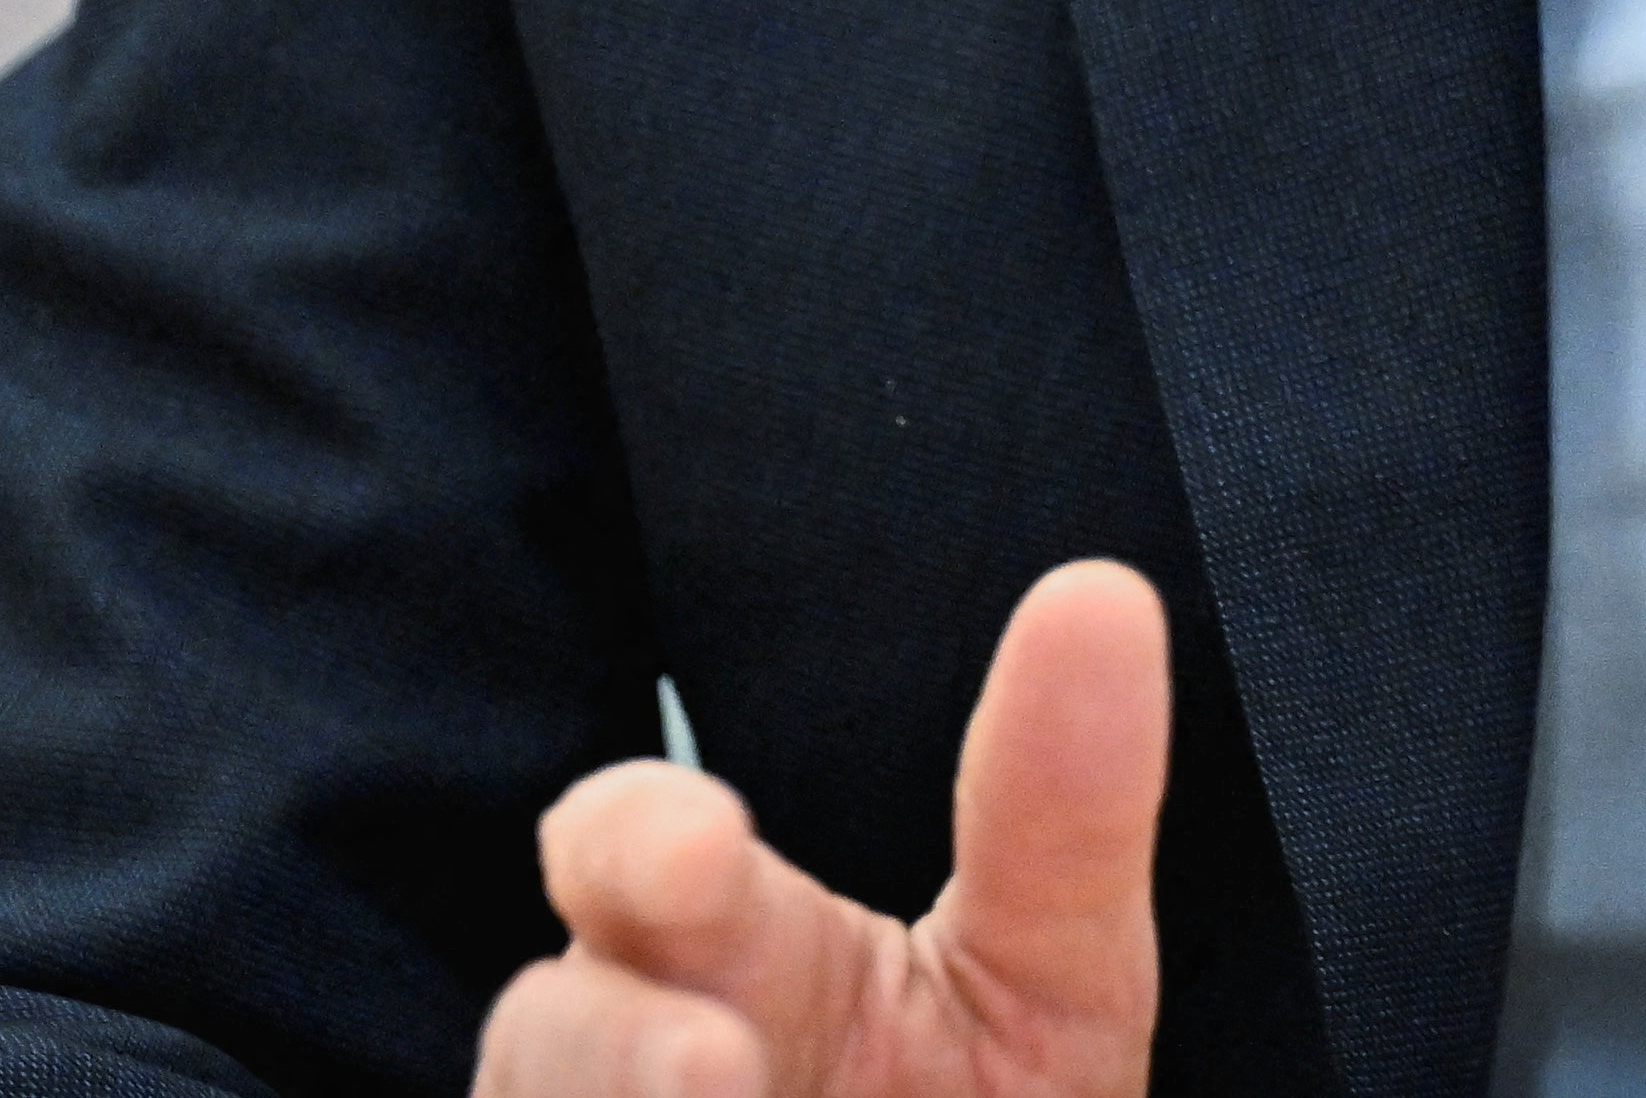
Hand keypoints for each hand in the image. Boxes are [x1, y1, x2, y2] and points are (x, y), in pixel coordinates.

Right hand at [479, 559, 1167, 1097]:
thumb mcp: (1050, 985)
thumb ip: (1062, 818)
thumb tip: (1100, 594)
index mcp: (730, 961)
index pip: (623, 857)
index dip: (637, 844)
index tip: (704, 858)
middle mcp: (627, 1072)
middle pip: (545, 1036)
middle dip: (609, 1048)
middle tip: (718, 1073)